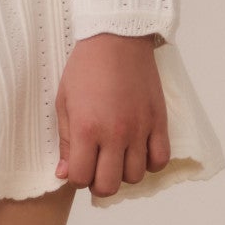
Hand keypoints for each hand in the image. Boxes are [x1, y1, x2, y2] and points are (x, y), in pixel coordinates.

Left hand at [55, 33, 170, 200]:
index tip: (76, 167)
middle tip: (96, 168)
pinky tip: (139, 152)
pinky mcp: (158, 122)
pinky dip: (149, 163)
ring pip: (135, 176)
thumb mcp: (64, 102)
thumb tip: (64, 173)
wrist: (117, 39)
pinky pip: (160, 159)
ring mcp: (140, 129)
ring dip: (123, 173)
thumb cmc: (85, 68)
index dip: (75, 178)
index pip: (81, 177)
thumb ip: (65, 141)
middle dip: (98, 183)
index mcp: (87, 128)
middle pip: (109, 185)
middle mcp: (114, 134)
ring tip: (117, 157)